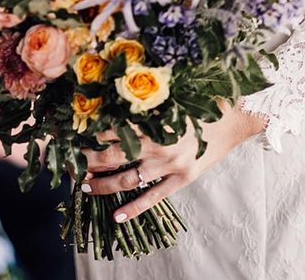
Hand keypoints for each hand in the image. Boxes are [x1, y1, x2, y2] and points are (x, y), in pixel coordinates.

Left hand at [80, 101, 265, 222]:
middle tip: (71, 164)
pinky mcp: (182, 179)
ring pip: (129, 180)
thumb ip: (145, 97)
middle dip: (88, 162)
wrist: (234, 118)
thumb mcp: (171, 94)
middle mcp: (159, 146)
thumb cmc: (200, 100)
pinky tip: (117, 216)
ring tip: (85, 185)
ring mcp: (170, 166)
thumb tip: (115, 89)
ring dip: (104, 185)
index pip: (112, 131)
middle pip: (114, 157)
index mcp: (153, 121)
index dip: (90, 135)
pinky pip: (154, 198)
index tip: (73, 135)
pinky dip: (134, 208)